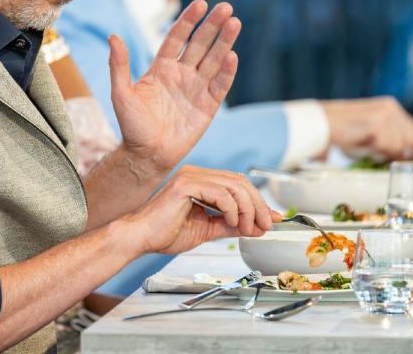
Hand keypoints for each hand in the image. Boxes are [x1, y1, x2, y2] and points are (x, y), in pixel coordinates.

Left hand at [109, 0, 240, 176]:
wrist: (146, 155)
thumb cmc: (132, 125)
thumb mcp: (121, 93)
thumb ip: (119, 65)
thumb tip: (113, 36)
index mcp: (162, 67)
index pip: (177, 38)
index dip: (188, 21)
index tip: (200, 4)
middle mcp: (181, 74)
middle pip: (200, 44)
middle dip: (212, 25)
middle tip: (226, 8)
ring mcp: (196, 88)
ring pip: (213, 59)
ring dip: (224, 42)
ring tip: (234, 23)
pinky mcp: (208, 105)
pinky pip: (220, 85)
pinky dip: (226, 71)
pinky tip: (232, 55)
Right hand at [122, 165, 281, 255]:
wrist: (140, 238)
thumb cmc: (165, 233)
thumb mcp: (207, 229)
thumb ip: (231, 225)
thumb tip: (258, 226)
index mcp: (200, 181)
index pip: (237, 184)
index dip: (257, 201)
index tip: (271, 219)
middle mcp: (196, 173)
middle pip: (240, 181)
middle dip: (258, 204)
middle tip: (266, 225)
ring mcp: (191, 176)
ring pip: (234, 185)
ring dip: (248, 209)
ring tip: (249, 228)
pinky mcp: (186, 184)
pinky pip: (220, 192)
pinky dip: (233, 208)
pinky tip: (233, 222)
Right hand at [321, 96, 412, 159]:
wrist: (323, 123)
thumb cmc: (343, 129)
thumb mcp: (370, 130)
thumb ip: (388, 136)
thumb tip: (404, 153)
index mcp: (389, 106)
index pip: (412, 129)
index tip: (412, 158)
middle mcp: (391, 107)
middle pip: (410, 139)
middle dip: (401, 152)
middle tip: (387, 158)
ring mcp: (386, 115)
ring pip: (399, 146)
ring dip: (384, 152)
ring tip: (366, 146)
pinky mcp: (378, 124)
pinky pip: (387, 147)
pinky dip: (376, 151)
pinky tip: (363, 144)